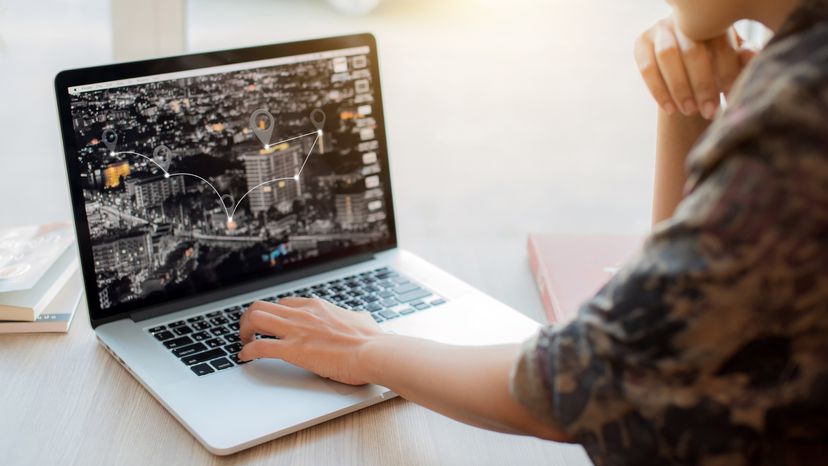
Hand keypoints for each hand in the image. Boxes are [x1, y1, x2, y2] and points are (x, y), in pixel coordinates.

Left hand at [238, 297, 381, 384]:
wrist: (373, 352)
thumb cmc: (371, 340)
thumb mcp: (362, 320)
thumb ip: (355, 318)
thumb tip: (360, 319)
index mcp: (317, 307)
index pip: (284, 303)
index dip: (273, 313)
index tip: (270, 324)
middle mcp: (303, 314)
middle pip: (262, 306)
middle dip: (250, 319)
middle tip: (248, 332)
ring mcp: (296, 330)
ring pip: (255, 319)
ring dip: (244, 331)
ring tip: (244, 342)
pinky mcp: (293, 350)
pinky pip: (259, 346)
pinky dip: (247, 351)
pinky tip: (245, 357)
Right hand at [634, 16, 756, 118]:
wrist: (687, 69)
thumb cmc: (716, 64)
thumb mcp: (732, 62)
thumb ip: (743, 59)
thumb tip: (751, 56)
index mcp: (711, 19)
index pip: (720, 44)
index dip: (727, 72)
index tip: (731, 97)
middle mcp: (684, 19)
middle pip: (692, 50)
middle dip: (702, 84)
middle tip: (709, 111)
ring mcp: (660, 28)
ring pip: (667, 56)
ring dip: (679, 87)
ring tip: (689, 111)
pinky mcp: (642, 42)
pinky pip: (646, 67)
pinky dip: (658, 90)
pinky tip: (669, 110)